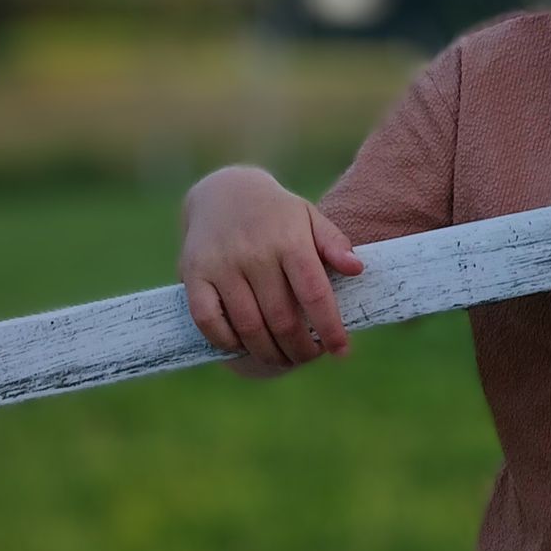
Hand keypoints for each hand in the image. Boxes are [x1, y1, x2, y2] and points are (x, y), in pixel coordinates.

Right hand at [177, 166, 363, 378]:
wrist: (223, 191)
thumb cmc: (277, 214)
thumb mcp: (310, 218)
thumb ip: (334, 244)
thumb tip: (356, 269)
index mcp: (289, 240)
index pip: (314, 294)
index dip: (329, 328)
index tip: (341, 351)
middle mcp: (254, 253)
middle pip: (282, 319)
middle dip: (300, 349)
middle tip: (310, 356)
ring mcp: (221, 265)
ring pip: (248, 327)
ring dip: (269, 354)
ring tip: (283, 359)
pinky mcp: (194, 275)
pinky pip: (209, 322)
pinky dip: (227, 343)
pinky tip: (244, 346)